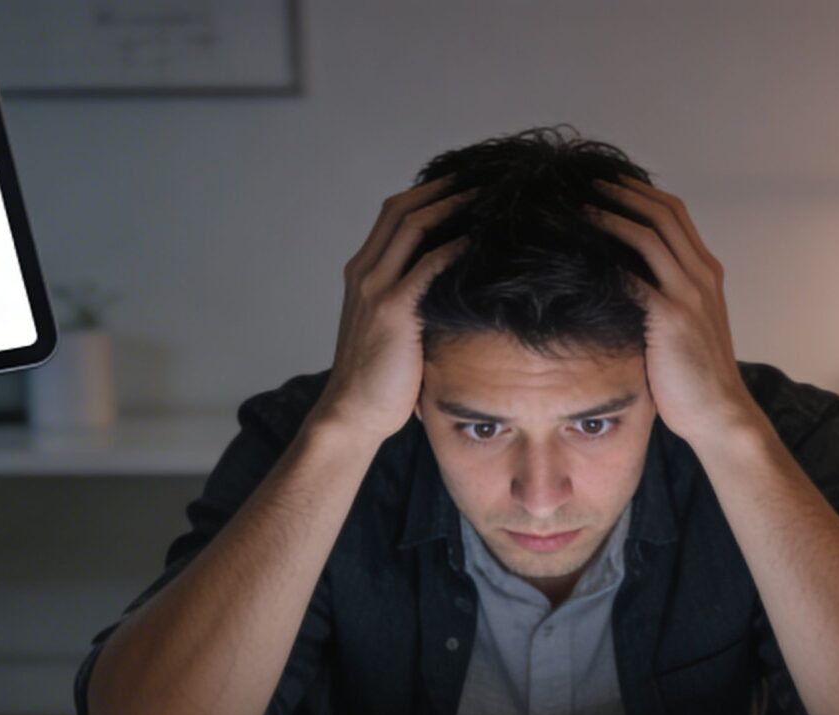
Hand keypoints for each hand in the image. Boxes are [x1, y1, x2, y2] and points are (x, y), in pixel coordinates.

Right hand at [309, 177, 466, 442]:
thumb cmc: (380, 376)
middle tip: (480, 178)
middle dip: (442, 188)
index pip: (393, 214)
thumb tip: (454, 282)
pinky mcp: (391, 311)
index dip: (427, 193)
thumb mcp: (390, 326)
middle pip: (401, 208)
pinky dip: (451, 249)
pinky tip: (476, 241)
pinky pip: (425, 266)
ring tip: (485, 198)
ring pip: (412, 226)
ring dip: (450, 207)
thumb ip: (411, 297)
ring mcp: (374, 288)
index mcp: (362, 273)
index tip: (462, 184)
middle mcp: (364, 272)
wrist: (353, 412)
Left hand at [587, 179, 764, 445]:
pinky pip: (634, 277)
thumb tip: (625, 280)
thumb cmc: (697, 377)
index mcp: (707, 273)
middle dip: (625, 192)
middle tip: (589, 182)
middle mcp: (701, 275)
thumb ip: (666, 297)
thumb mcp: (688, 325)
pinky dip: (607, 261)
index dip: (642, 194)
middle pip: (663, 214)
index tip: (611, 184)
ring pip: (649, 236)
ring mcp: (689, 294)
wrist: (719, 413)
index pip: (676, 216)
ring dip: (612, 216)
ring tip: (580, 206)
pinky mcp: (671, 318)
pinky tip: (581, 256)